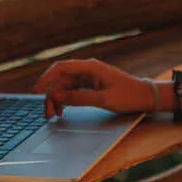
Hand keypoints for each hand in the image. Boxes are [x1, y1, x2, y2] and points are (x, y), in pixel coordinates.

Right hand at [31, 58, 155, 118]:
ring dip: (57, 98)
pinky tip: (62, 109)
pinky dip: (65, 98)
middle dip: (50, 93)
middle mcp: (88, 69)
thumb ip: (79, 98)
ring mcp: (89, 76)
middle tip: (46, 112)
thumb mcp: (103, 99)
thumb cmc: (129, 95)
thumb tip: (57, 96)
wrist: (145, 96)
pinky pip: (72, 89)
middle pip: (61, 78)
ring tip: (53, 114)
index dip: (46, 78)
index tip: (36, 92)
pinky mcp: (91, 84)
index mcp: (91, 67)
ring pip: (65, 85)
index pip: (61, 68)